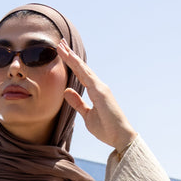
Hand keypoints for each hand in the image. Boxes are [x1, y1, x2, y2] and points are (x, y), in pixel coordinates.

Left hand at [58, 39, 136, 153]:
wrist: (120, 137)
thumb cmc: (106, 129)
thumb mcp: (87, 115)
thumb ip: (77, 103)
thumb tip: (67, 91)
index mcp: (96, 92)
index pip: (81, 74)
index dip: (72, 64)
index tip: (62, 53)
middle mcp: (99, 86)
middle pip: (82, 68)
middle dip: (70, 55)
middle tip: (60, 43)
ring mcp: (100, 87)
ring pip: (83, 69)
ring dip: (72, 57)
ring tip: (61, 46)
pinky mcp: (101, 92)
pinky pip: (86, 76)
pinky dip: (77, 66)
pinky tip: (70, 57)